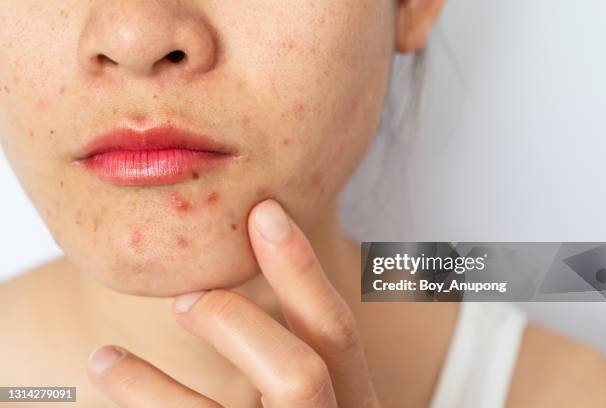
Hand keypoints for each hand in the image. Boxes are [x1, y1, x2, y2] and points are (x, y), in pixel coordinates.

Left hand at [86, 199, 379, 406]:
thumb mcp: (327, 406)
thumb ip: (301, 363)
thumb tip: (234, 295)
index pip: (339, 333)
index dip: (304, 270)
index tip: (264, 213)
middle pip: (299, 375)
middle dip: (237, 323)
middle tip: (184, 299)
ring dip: (152, 388)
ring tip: (105, 360)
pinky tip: (115, 390)